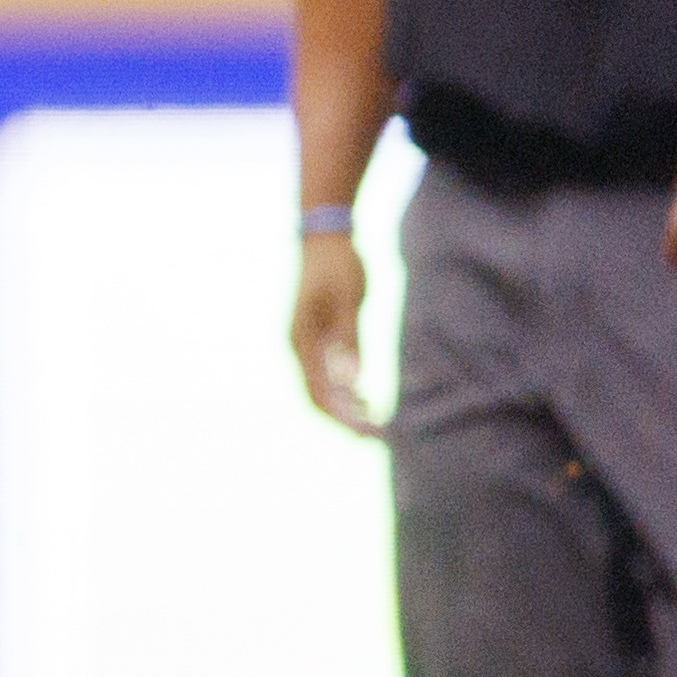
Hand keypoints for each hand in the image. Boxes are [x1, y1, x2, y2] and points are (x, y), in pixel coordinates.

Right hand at [289, 232, 380, 435]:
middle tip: (378, 439)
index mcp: (301, 340)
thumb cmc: (338, 265)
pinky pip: (326, 375)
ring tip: (377, 424)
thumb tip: (351, 381)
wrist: (324, 238)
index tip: (370, 432)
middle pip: (316, 397)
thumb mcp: (349, 300)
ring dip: (346, 410)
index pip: (318, 392)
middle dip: (344, 421)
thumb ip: (349, 340)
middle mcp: (298, 347)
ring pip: (320, 389)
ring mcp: (305, 344)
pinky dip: (345, 392)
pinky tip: (367, 400)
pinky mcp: (317, 339)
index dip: (342, 418)